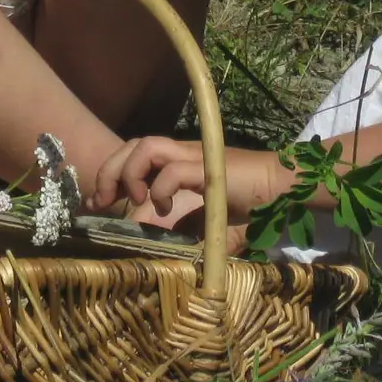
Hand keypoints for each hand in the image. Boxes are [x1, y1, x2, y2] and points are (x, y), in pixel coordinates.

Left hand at [89, 137, 286, 220]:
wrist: (284, 191)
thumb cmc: (251, 205)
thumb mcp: (209, 220)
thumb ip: (185, 225)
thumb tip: (158, 237)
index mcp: (180, 161)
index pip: (134, 153)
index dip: (111, 173)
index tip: (98, 201)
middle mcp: (183, 153)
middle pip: (133, 143)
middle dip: (110, 171)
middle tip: (103, 200)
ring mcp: (195, 157)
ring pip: (146, 146)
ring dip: (130, 173)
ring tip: (135, 199)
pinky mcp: (207, 168)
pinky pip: (171, 170)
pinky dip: (160, 189)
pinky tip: (165, 208)